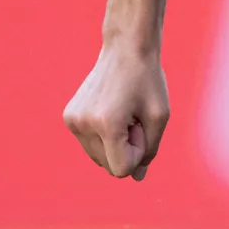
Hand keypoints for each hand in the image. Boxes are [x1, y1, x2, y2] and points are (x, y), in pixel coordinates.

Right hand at [65, 44, 170, 179]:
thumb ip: (149, 151)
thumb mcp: (159, 117)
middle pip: (109, 165)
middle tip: (133, 118)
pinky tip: (112, 111)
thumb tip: (137, 178)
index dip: (137, 154)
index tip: (141, 128)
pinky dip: (104, 136)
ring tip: (123, 113)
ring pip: (99, 157)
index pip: (121, 170)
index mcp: (106, 124)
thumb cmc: (148, 82)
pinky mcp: (68, 117)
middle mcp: (83, 124)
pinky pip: (91, 145)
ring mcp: (72, 121)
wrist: (125, 50)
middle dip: (127, 149)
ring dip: (116, 143)